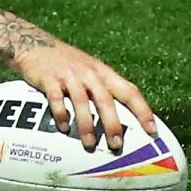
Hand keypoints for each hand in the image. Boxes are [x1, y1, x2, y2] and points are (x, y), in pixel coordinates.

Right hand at [10, 39, 158, 152]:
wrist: (37, 45)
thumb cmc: (69, 65)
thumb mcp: (91, 72)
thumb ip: (104, 92)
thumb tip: (121, 124)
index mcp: (104, 74)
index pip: (130, 92)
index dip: (143, 111)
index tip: (153, 131)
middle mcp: (90, 74)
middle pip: (106, 99)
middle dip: (113, 123)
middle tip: (117, 145)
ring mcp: (70, 75)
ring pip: (82, 101)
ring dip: (87, 124)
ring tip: (90, 144)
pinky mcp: (50, 78)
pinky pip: (56, 97)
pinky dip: (60, 113)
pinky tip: (63, 128)